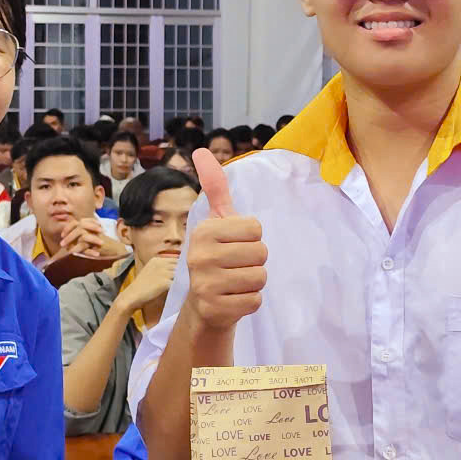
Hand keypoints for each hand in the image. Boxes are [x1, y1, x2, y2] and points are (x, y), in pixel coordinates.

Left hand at [61, 217, 120, 260]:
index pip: (75, 222)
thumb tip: (65, 241)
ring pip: (81, 233)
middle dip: (68, 235)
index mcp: (88, 225)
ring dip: (71, 241)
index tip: (62, 235)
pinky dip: (78, 248)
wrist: (114, 248)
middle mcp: (92, 227)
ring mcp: (95, 234)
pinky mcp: (98, 242)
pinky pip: (85, 244)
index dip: (68, 228)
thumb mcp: (87, 239)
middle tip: (62, 244)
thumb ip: (78, 237)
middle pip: (77, 226)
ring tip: (66, 249)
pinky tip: (73, 253)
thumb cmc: (99, 244)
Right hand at [118, 253, 178, 313]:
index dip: (180, 267)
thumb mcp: (150, 271)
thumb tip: (178, 269)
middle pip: (179, 266)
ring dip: (183, 279)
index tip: (182, 274)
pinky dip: (180, 286)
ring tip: (182, 285)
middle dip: (183, 273)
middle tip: (185, 280)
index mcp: (156, 260)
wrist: (133, 295)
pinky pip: (178, 283)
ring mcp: (163, 272)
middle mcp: (160, 264)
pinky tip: (179, 290)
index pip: (175, 259)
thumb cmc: (142, 285)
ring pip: (180, 274)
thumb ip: (162, 268)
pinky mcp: (165, 282)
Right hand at [183, 150, 264, 330]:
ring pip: (260, 277)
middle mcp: (199, 256)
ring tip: (234, 282)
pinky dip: (250, 301)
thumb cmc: (217, 255)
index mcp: (203, 231)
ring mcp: (205, 285)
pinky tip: (233, 299)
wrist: (204, 305)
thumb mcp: (217, 221)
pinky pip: (256, 300)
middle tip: (236, 266)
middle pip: (261, 253)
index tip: (233, 244)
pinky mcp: (215, 309)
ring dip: (254, 281)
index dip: (251, 237)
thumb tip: (200, 150)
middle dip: (255, 261)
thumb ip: (215, 187)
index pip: (256, 228)